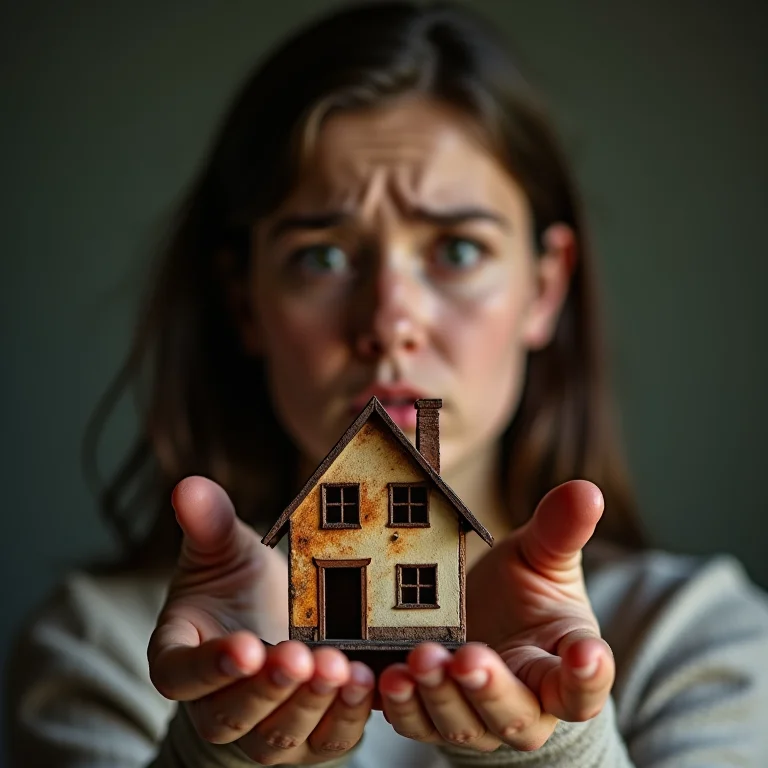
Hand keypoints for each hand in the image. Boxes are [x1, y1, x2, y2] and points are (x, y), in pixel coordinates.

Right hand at [148, 477, 374, 763]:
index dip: (208, 667)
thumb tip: (187, 486)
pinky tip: (367, 683)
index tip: (243, 646)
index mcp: (181, 658)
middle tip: (300, 656)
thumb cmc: (236, 589)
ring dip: (310, 705)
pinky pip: (326, 741)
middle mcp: (216, 706)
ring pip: (280, 736)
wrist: (269, 625)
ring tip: (340, 669)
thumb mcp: (222, 551)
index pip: (181, 675)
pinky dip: (346, 719)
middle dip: (268, 688)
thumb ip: (207, 524)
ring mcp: (264, 729)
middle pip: (232, 714)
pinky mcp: (309, 739)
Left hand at [378, 480, 612, 751]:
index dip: (588, 674)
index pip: (584, 684)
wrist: (486, 628)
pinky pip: (411, 721)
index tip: (587, 653)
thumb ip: (560, 532)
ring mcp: (473, 718)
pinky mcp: (428, 715)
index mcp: (559, 667)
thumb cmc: (525, 597)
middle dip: (490, 689)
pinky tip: (377, 677)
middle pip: (514, 714)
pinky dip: (394, 706)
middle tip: (468, 658)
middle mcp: (522, 705)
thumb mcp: (542, 559)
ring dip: (435, 696)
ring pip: (459, 723)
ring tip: (417, 659)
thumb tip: (588, 491)